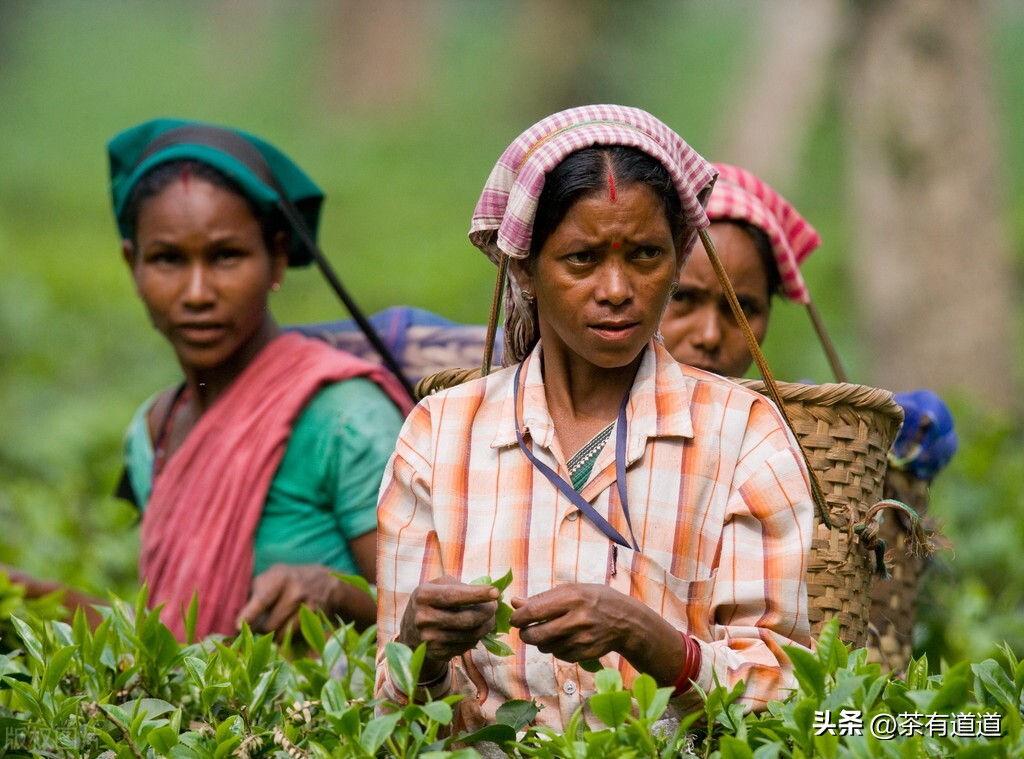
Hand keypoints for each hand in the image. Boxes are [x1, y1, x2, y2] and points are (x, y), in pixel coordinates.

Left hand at [236, 563, 374, 636]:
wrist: (326, 581)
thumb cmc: (289, 579)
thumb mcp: (272, 576)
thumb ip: (254, 593)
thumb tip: (236, 619)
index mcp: (281, 577)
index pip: (262, 599)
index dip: (248, 615)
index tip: (238, 626)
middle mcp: (296, 592)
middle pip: (270, 625)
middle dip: (259, 631)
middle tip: (254, 630)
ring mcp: (307, 607)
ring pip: (281, 636)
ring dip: (272, 637)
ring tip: (270, 629)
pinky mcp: (315, 620)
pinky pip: (294, 638)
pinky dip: (286, 638)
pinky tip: (285, 629)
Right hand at [399, 575, 498, 675]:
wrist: (410, 631)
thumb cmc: (431, 601)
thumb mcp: (437, 586)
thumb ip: (459, 585)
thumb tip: (487, 594)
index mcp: (424, 596)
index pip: (454, 596)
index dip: (477, 594)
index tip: (496, 592)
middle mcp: (424, 618)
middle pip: (467, 619)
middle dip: (487, 612)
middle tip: (495, 606)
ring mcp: (430, 639)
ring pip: (470, 635)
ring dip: (486, 626)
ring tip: (489, 617)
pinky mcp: (437, 653)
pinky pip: (467, 646)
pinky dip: (477, 637)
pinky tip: (476, 629)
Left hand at [511, 583, 689, 684]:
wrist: (627, 621)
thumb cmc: (595, 599)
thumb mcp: (572, 590)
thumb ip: (542, 598)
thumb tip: (514, 602)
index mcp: (572, 598)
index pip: (533, 611)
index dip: (518, 617)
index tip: (516, 618)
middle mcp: (577, 619)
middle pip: (535, 634)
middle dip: (525, 633)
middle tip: (526, 629)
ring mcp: (582, 640)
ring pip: (545, 647)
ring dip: (541, 641)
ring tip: (551, 630)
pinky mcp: (585, 654)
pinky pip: (558, 655)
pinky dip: (556, 648)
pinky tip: (565, 639)